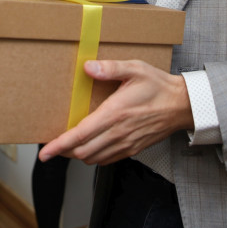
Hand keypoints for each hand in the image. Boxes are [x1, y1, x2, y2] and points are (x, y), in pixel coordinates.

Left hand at [39, 59, 192, 165]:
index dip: (59, 146)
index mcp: (114, 114)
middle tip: (52, 145)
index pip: (79, 135)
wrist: (182, 105)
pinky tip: (90, 146)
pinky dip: (94, 156)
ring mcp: (126, 144)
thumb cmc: (158, 86)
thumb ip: (110, 68)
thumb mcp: (135, 69)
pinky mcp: (132, 149)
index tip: (45, 152)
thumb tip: (87, 67)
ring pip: (93, 159)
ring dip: (78, 154)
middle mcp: (118, 133)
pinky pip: (107, 160)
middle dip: (63, 151)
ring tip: (68, 146)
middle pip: (82, 152)